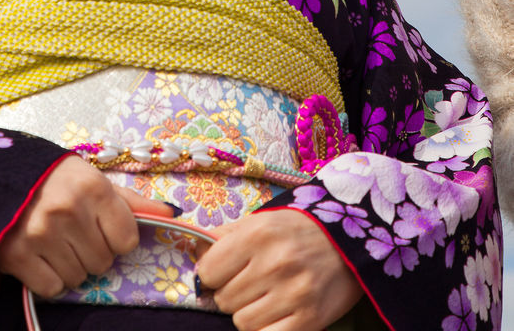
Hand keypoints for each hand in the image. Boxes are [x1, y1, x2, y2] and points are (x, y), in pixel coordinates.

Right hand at [0, 155, 174, 297]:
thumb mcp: (92, 178)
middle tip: (71, 232)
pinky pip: (52, 288)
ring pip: (78, 277)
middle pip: (103, 262)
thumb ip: (130, 201)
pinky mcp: (17, 255)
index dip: (114, 237)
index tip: (98, 226)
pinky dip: (48, 278)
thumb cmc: (53, 177)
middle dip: (90, 251)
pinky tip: (39, 254)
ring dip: (69, 265)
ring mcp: (42, 234)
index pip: (127, 239)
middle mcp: (70, 210)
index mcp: (93, 188)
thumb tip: (171, 215)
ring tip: (53, 240)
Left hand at [195, 209, 362, 330]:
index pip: (208, 271)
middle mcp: (274, 263)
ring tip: (266, 298)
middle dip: (232, 294)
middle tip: (251, 284)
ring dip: (249, 314)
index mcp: (257, 234)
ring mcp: (293, 293)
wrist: (348, 242)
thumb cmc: (297, 230)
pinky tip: (275, 315)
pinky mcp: (309, 320)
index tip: (224, 273)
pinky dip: (266, 330)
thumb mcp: (259, 221)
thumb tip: (193, 252)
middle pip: (224, 300)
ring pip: (242, 323)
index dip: (212, 275)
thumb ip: (224, 236)